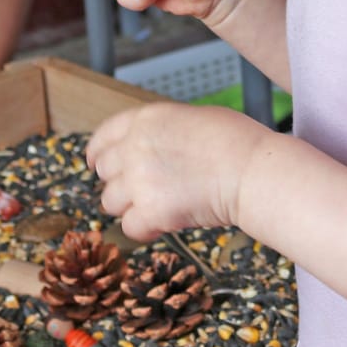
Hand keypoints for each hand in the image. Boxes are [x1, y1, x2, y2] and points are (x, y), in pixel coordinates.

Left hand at [86, 101, 263, 239]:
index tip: (95, 163)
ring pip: (111, 202)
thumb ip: (162, 131)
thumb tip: (154, 148)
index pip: (104, 136)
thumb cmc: (236, 141)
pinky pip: (130, 227)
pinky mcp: (151, 211)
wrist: (251, 169)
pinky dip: (144, 229)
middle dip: (120, 181)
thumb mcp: (191, 118)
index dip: (97, 152)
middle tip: (142, 189)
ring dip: (131, 206)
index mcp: (145, 119)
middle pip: (105, 171)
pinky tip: (164, 224)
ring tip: (159, 206)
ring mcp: (139, 180)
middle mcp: (134, 147)